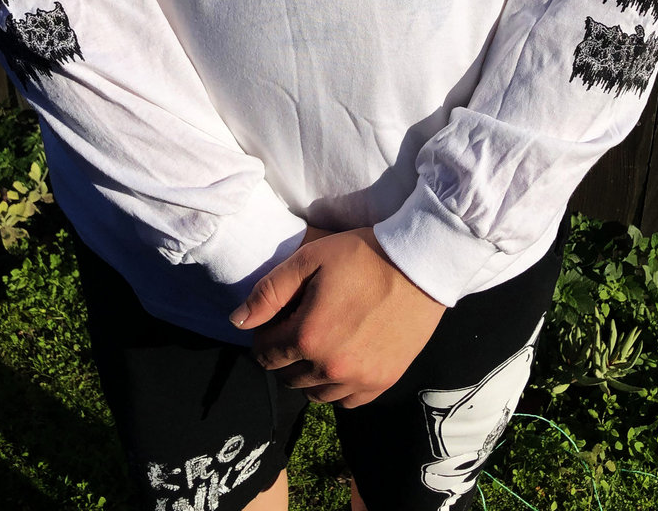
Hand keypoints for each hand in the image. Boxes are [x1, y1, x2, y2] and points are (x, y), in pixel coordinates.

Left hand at [229, 227, 446, 407]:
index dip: (265, 334)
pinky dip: (336, 386)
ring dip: (308, 373)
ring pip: (313, 393)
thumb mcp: (310, 258)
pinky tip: (342, 358)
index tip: (277, 319)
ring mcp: (358, 380)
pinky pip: (345, 401)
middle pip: (286, 376)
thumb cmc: (362, 255)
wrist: (420, 265)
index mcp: (308, 335)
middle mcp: (330, 367)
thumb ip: (270, 291)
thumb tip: (237, 321)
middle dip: (284, 354)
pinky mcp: (381, 383)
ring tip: (320, 342)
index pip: (265, 352)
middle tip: (299, 326)